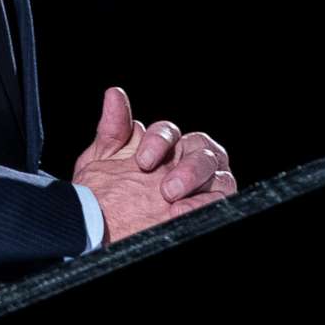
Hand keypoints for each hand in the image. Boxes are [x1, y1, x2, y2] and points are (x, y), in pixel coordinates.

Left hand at [70, 87, 234, 244]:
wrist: (103, 231)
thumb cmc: (105, 194)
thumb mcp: (103, 160)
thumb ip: (113, 128)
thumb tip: (115, 93)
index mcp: (164, 146)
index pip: (170, 132)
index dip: (159, 141)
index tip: (142, 161)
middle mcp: (187, 161)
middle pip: (202, 148)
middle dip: (186, 164)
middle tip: (165, 186)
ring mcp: (203, 185)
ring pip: (218, 171)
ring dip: (197, 179)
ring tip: (172, 196)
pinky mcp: (211, 206)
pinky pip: (222, 198)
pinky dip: (207, 202)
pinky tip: (183, 211)